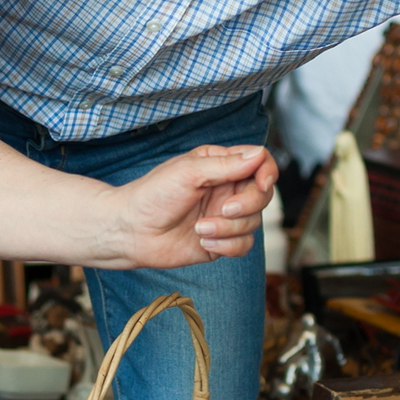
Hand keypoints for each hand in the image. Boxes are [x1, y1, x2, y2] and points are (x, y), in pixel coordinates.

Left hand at [107, 144, 276, 267]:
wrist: (132, 231)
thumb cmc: (152, 195)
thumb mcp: (188, 172)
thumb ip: (226, 165)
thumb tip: (259, 154)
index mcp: (220, 165)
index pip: (259, 162)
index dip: (267, 172)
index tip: (261, 183)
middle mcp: (226, 189)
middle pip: (262, 195)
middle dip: (247, 205)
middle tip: (223, 209)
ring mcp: (225, 216)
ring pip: (253, 223)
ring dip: (228, 228)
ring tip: (199, 228)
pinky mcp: (222, 241)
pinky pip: (243, 245)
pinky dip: (226, 245)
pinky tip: (203, 242)